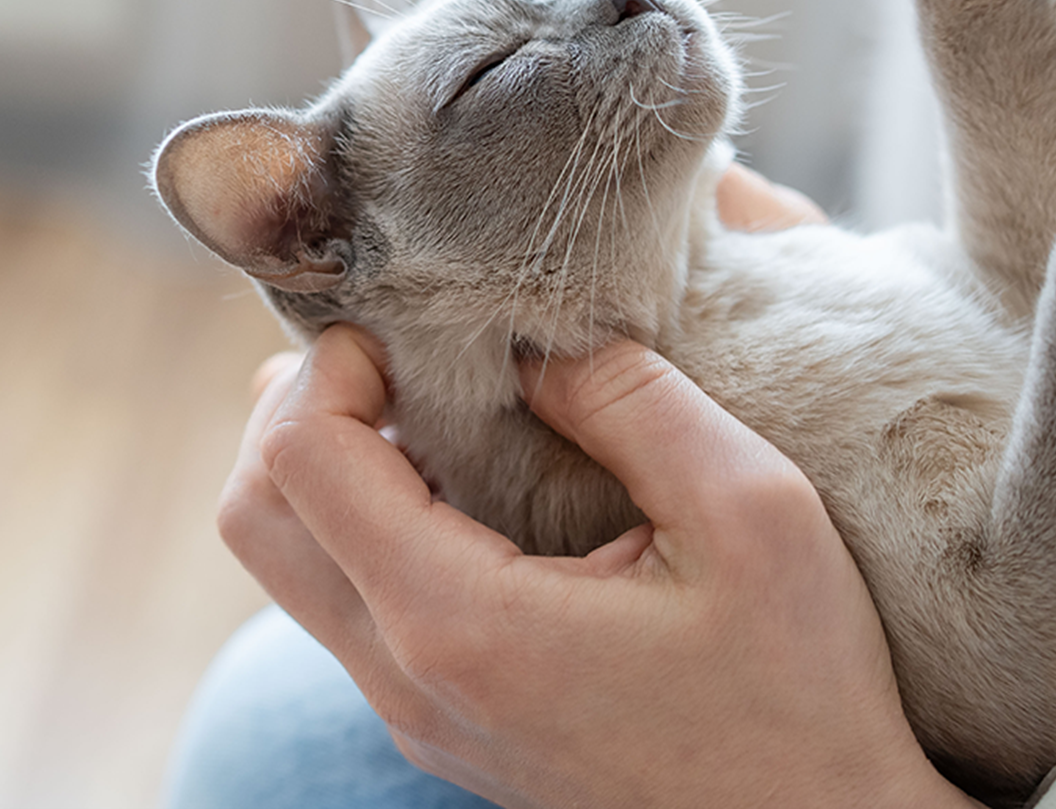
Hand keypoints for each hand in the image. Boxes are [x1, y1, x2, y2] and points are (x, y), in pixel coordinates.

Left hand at [221, 330, 978, 808]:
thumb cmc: (801, 694)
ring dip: (326, 470)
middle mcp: (407, 679)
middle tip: (393, 360)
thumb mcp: (753, 513)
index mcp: (460, 623)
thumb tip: (533, 342)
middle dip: (296, 410)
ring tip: (425, 410)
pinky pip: (346, 609)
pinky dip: (363, 527)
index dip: (330, 369)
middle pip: (254, 518)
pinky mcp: (440, 725)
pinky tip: (458, 487)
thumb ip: (633, 402)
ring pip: (289, 567)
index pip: (298, 463)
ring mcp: (414, 714)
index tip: (408, 331)